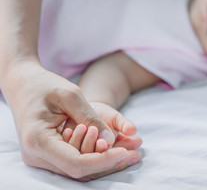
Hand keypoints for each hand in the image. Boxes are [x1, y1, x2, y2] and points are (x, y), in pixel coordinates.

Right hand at [0, 61, 140, 180]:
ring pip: (78, 169)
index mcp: (39, 141)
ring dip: (104, 161)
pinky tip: (116, 150)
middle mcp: (36, 156)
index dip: (103, 160)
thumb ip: (90, 117)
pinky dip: (95, 156)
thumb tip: (110, 140)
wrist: (23, 84)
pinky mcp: (47, 154)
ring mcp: (40, 158)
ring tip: (131, 152)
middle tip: (135, 155)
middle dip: (108, 163)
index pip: (77, 163)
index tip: (125, 152)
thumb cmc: (44, 85)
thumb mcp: (70, 95)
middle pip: (79, 171)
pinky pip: (74, 161)